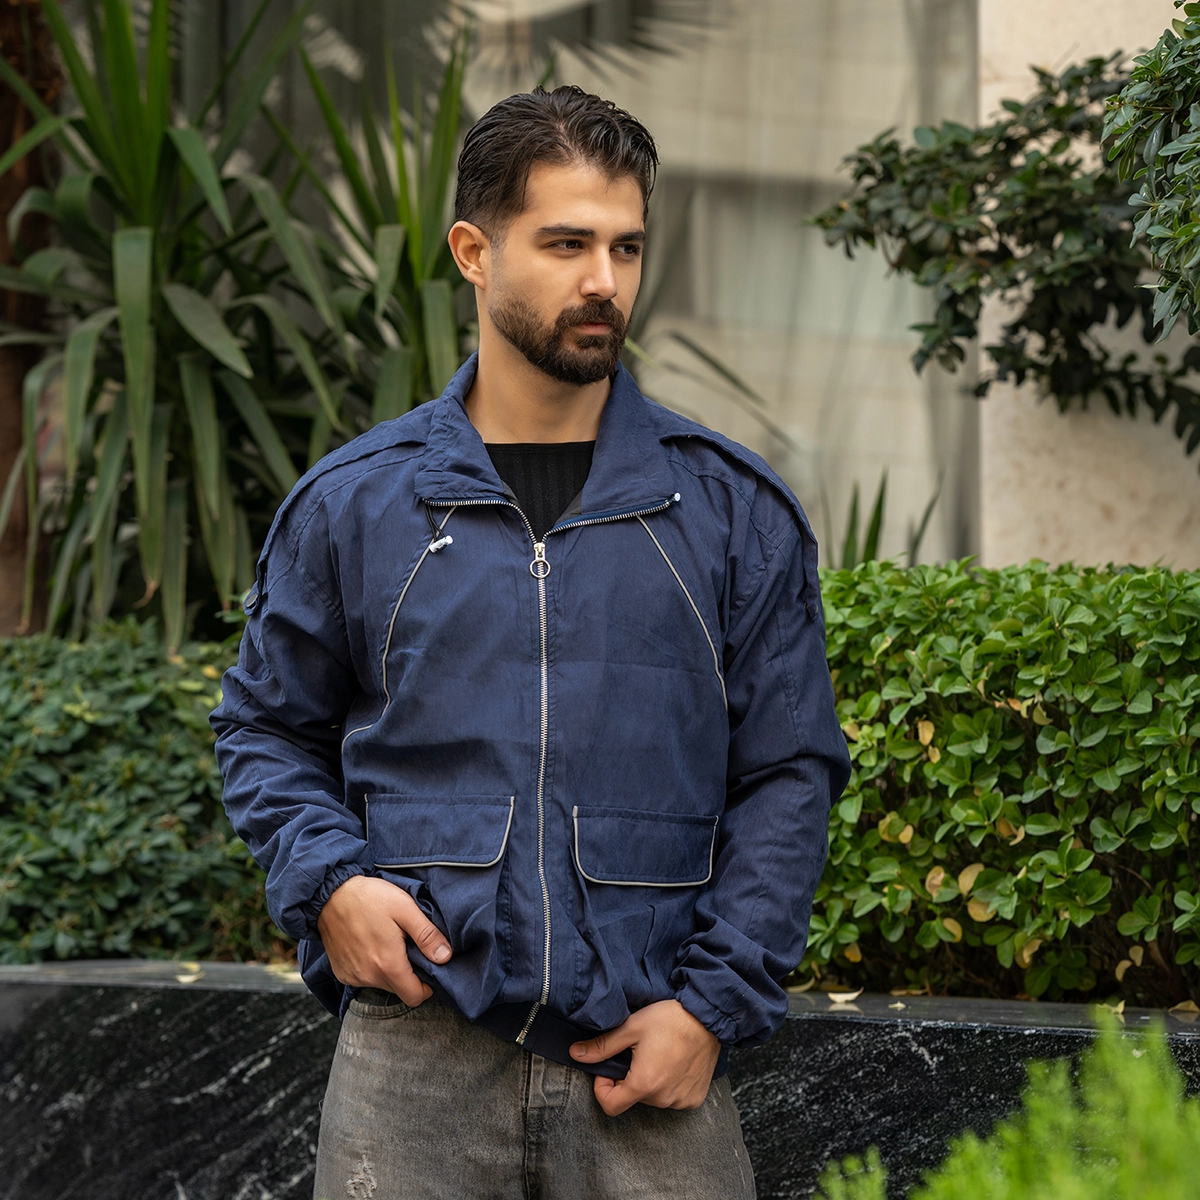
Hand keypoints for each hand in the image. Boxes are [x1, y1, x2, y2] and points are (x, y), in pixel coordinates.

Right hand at [316, 875, 451, 1006]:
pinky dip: (371, 967)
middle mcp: (368, 976)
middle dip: (408, 975)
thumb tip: (445, 957)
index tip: (427, 968)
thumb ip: (427, 935)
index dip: (426, 986)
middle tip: (407, 947)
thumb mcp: (405, 908)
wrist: (330, 893)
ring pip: (381, 984)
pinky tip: (370, 945)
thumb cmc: (370, 898)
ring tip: (388, 942)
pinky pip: (364, 978)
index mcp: (388, 964)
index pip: (414, 997)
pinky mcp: (341, 972)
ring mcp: (353, 976)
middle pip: (399, 990)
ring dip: (388, 970)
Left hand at [569, 999, 720, 1115]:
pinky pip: (673, 1098)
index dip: (603, 1088)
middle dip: (628, 1079)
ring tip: (658, 1055)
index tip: (609, 1068)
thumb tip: (575, 1053)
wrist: (708, 1017)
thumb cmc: (670, 1019)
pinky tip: (674, 1063)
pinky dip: (669, 1085)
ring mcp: (680, 1101)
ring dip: (650, 1082)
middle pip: (632, 1098)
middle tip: (637, 1053)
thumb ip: (602, 1046)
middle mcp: (662, 1099)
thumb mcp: (631, 1028)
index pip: (610, 1106)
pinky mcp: (694, 1098)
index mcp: (643, 1084)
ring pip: (653, 1098)